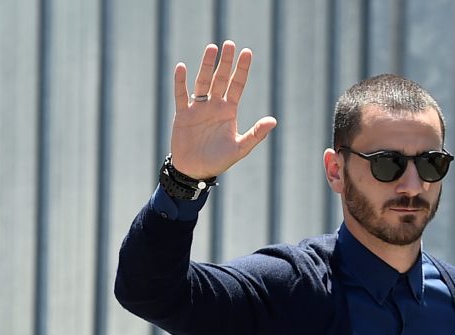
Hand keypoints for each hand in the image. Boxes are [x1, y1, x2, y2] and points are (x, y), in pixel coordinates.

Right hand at [170, 40, 276, 179]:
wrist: (195, 171)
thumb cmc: (218, 161)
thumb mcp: (240, 148)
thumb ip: (255, 134)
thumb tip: (273, 120)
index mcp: (229, 111)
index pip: (237, 85)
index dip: (242, 69)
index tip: (247, 52)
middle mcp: (214, 105)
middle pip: (221, 79)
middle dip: (226, 62)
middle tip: (230, 43)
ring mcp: (198, 108)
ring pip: (202, 82)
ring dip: (207, 66)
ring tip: (212, 48)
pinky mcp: (182, 114)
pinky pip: (181, 95)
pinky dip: (180, 82)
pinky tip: (182, 68)